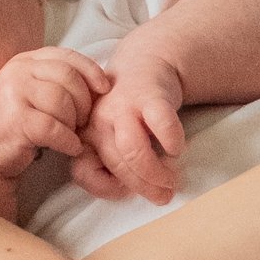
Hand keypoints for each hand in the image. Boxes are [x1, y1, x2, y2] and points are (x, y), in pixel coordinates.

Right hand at [0, 45, 107, 187]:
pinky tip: (70, 148)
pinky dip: (68, 140)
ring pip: (62, 101)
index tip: (104, 89)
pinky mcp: (14, 120)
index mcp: (25, 61)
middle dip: (84, 101)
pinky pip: (54, 127)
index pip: (67, 56)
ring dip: (74, 122)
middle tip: (82, 121)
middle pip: (68, 76)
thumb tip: (99, 83)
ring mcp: (13, 93)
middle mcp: (17, 72)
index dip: (91, 71)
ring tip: (71, 134)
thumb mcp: (33, 93)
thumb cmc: (15, 125)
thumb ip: (57, 81)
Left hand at [70, 44, 188, 204]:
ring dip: (155, 172)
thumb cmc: (128, 112)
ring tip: (173, 180)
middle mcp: (99, 120)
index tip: (128, 192)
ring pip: (133, 150)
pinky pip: (161, 125)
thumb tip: (127, 192)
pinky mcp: (150, 96)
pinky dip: (171, 142)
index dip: (106, 189)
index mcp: (85, 135)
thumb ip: (110, 165)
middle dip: (143, 186)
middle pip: (116, 163)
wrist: (145, 64)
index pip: (83, 172)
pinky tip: (176, 149)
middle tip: (164, 196)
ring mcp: (124, 106)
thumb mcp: (110, 137)